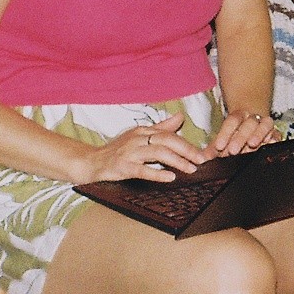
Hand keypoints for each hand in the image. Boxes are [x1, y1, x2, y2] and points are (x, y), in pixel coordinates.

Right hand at [76, 113, 201, 183]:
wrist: (91, 162)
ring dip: (177, 161)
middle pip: (167, 141)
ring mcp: (130, 153)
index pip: (170, 134)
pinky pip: (142, 169)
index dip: (188, 143)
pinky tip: (170, 177)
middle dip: (187, 150)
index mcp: (143, 131)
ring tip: (190, 168)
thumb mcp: (139, 136)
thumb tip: (180, 116)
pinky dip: (157, 173)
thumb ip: (161, 128)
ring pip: (158, 153)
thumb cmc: (117, 149)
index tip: (203, 153)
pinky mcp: (123, 167)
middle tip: (201, 160)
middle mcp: (138, 139)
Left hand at [209, 109, 279, 156]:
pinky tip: (268, 145)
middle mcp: (253, 118)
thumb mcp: (222, 140)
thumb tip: (201, 159)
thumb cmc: (234, 136)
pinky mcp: (276, 133)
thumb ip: (212, 149)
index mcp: (238, 117)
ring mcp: (265, 124)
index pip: (232, 122)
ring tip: (252, 144)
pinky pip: (276, 133)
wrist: (253, 125)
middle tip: (233, 151)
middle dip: (241, 137)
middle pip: (248, 123)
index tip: (219, 146)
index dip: (225, 133)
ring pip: (265, 124)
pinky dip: (273, 139)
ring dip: (259, 133)